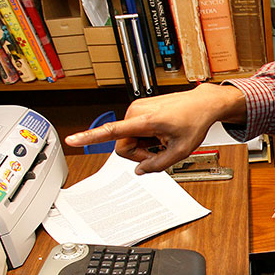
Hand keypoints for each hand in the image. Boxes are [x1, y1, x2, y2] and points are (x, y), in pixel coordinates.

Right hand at [64, 84, 245, 173]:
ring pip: (129, 139)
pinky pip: (134, 131)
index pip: (112, 131)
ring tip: (162, 138)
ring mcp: (137, 108)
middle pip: (124, 145)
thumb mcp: (181, 151)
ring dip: (144, 144)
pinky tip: (160, 132)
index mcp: (145, 121)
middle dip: (140, 153)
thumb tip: (140, 170)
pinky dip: (146, 136)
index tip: (73, 140)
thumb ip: (158, 165)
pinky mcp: (139, 108)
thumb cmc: (194, 122)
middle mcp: (136, 111)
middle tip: (160, 149)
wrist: (202, 104)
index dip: (90, 137)